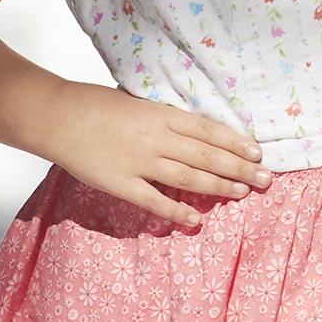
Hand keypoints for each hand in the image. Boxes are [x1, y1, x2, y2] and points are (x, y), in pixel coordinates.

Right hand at [41, 81, 271, 230]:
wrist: (56, 115)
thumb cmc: (96, 105)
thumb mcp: (136, 102)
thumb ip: (164, 118)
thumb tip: (195, 131)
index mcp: (160, 114)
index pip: (208, 130)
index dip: (236, 143)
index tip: (258, 153)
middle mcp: (155, 137)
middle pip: (207, 155)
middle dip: (239, 168)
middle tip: (266, 179)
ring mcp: (138, 161)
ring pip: (188, 176)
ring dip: (219, 186)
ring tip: (243, 194)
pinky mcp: (119, 182)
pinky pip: (153, 200)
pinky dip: (176, 211)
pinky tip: (196, 219)